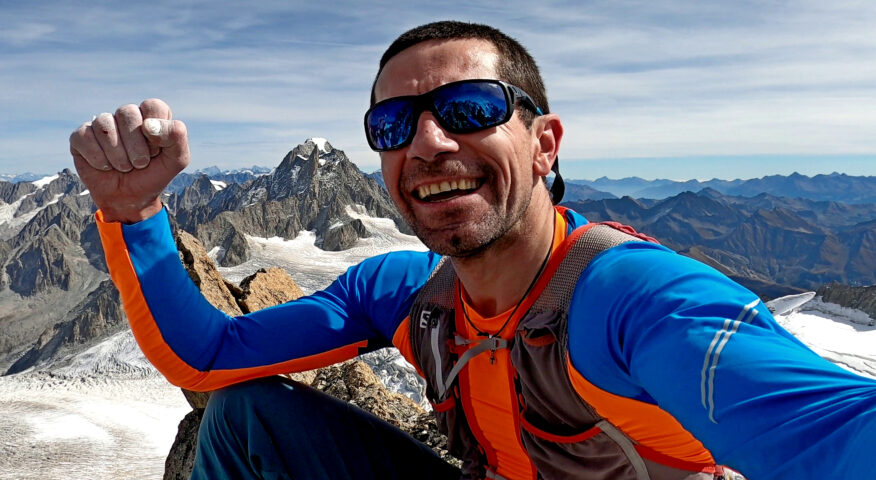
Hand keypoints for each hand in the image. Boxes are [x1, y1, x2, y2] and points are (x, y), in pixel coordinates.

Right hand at [70, 99, 189, 222]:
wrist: (130, 200)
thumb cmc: (154, 176)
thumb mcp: (177, 160)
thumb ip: (176, 137)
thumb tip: (148, 124)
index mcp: (151, 116)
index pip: (153, 106)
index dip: (156, 132)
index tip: (156, 152)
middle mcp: (126, 116)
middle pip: (127, 112)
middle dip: (136, 146)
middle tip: (140, 164)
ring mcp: (103, 125)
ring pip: (105, 125)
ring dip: (118, 155)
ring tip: (124, 167)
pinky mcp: (81, 136)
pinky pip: (84, 137)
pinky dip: (98, 158)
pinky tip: (105, 166)